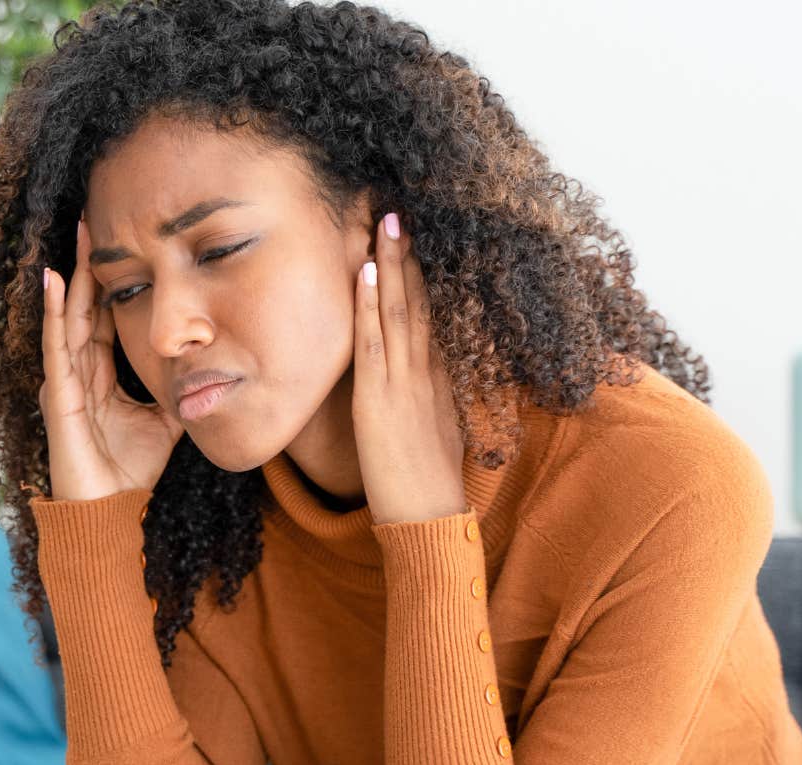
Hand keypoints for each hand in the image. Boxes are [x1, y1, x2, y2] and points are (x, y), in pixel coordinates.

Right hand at [38, 213, 184, 501]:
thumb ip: (179, 391)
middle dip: (89, 266)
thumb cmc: (130, 471)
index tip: (122, 242)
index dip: (112, 282)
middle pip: (84, 308)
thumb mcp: (166, 419)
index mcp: (100, 375)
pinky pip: (56, 346)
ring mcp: (63, 382)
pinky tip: (56, 281)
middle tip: (93, 218)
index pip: (104, 318)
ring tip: (76, 237)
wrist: (109, 513)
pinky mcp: (57, 397)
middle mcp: (77, 372)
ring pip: (69, 318)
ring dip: (72, 276)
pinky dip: (55, 313)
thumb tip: (209, 368)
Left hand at [353, 211, 468, 524]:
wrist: (430, 517)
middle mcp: (424, 370)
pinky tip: (364, 270)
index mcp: (437, 376)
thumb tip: (426, 376)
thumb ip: (431, 397)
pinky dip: (369, 302)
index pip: (427, 314)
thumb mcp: (437, 430)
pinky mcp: (380, 398)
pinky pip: (373, 340)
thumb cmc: (429, 484)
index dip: (419, 275)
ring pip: (398, 310)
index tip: (412, 239)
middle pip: (416, 301)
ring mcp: (403, 381)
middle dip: (408, 255)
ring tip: (386, 220)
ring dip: (391, 263)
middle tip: (399, 210)